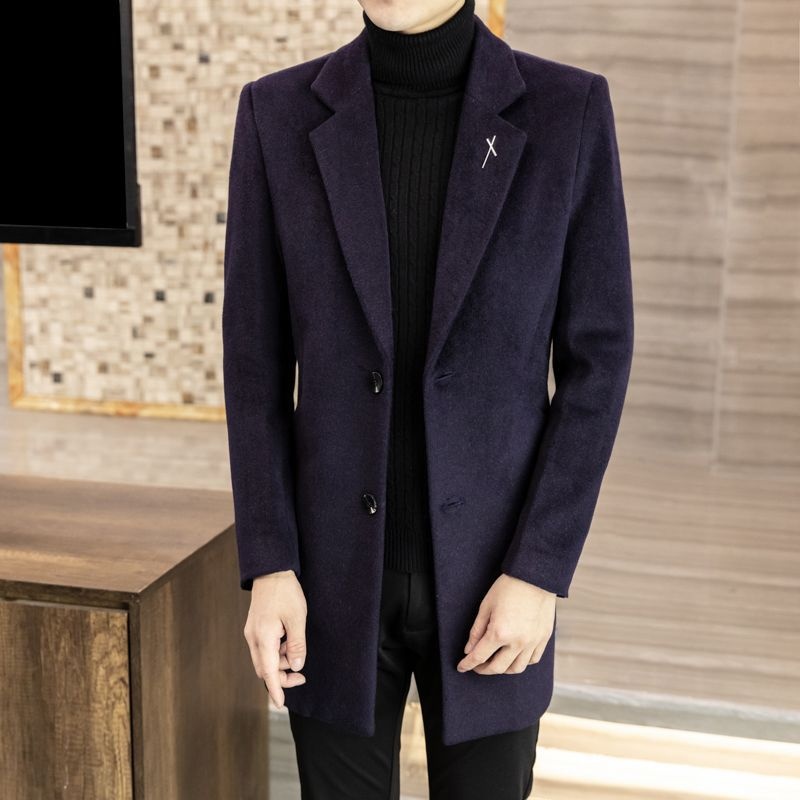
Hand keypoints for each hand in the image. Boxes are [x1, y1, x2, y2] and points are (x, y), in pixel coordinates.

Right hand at [244, 569, 307, 709]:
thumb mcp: (297, 618)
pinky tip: (288, 643)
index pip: (268, 672)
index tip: (280, 704)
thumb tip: (296, 666)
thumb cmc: (285, 593)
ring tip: (297, 650)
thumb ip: (297, 644)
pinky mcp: (255, 628)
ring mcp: (252, 633)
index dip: (275, 689)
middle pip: (265, 669)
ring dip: (280, 663)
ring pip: (265, 659)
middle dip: (282, 677)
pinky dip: (277, 652)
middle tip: (302, 677)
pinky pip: (264, 648)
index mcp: (263, 638)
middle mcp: (253, 638)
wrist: (271, 571)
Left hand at [456, 573, 555, 674]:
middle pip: (498, 668)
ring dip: (503, 669)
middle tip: (477, 666)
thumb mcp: (486, 606)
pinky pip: (533, 659)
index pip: (479, 657)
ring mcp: (533, 642)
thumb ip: (476, 630)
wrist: (535, 576)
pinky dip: (522, 662)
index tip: (461, 667)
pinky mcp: (544, 638)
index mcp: (500, 633)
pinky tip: (514, 656)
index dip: (468, 664)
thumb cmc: (508, 587)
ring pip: (517, 668)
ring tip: (495, 663)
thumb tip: (469, 649)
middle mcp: (518, 642)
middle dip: (483, 669)